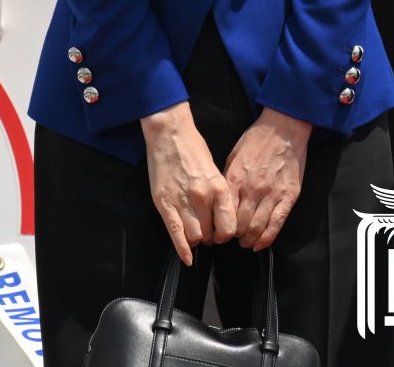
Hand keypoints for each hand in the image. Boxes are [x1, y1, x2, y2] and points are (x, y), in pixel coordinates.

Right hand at [140, 103, 235, 263]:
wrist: (171, 135)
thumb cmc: (195, 150)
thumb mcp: (216, 171)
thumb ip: (220, 196)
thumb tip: (223, 220)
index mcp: (219, 188)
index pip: (229, 227)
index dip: (225, 234)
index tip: (221, 232)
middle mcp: (203, 197)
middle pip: (210, 235)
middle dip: (210, 237)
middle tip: (206, 232)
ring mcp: (183, 201)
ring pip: (194, 237)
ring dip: (196, 239)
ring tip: (195, 232)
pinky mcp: (165, 204)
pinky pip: (175, 234)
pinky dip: (182, 250)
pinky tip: (187, 258)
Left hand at [224, 108, 311, 249]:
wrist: (284, 127)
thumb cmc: (257, 140)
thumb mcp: (233, 157)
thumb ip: (228, 181)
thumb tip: (221, 203)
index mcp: (236, 180)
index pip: (224, 215)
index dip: (220, 229)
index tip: (219, 233)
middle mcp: (253, 190)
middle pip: (240, 226)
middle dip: (234, 237)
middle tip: (232, 239)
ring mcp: (272, 194)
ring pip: (257, 229)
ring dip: (249, 240)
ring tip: (246, 242)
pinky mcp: (288, 196)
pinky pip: (277, 224)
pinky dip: (267, 239)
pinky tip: (260, 244)